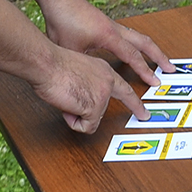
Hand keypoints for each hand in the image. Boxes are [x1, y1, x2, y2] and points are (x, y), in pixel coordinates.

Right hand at [31, 41, 150, 131]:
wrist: (47, 64)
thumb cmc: (53, 66)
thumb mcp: (78, 72)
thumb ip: (87, 85)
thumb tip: (83, 105)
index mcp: (103, 70)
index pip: (124, 86)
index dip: (135, 98)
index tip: (144, 108)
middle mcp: (107, 81)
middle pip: (124, 99)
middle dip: (136, 108)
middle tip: (144, 116)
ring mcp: (103, 94)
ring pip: (95, 117)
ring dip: (79, 115)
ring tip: (68, 99)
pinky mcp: (95, 106)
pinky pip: (85, 126)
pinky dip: (73, 122)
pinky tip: (67, 107)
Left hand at [41, 0, 171, 88]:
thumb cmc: (63, 21)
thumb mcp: (71, 49)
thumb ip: (83, 65)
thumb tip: (87, 82)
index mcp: (109, 36)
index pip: (132, 56)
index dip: (144, 70)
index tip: (155, 81)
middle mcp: (115, 28)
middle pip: (145, 42)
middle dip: (159, 56)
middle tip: (170, 68)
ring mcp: (112, 24)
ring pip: (138, 37)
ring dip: (150, 48)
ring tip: (158, 59)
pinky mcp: (106, 23)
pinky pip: (129, 34)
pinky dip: (138, 44)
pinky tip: (133, 50)